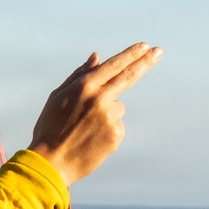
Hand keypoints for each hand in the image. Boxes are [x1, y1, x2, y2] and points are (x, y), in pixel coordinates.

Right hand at [28, 42, 161, 184]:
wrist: (51, 162)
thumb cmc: (50, 128)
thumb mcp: (58, 97)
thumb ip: (79, 75)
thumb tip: (97, 57)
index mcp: (83, 87)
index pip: (113, 66)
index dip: (130, 55)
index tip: (145, 46)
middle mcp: (99, 99)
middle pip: (128, 76)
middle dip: (145, 62)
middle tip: (159, 51)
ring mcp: (109, 118)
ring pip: (117, 108)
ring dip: (107, 113)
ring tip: (85, 128)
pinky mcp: (115, 135)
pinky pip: (117, 126)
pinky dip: (108, 131)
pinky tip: (91, 139)